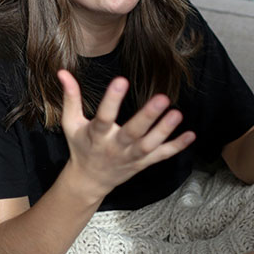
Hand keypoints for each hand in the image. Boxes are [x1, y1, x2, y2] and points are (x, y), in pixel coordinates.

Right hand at [58, 70, 195, 201]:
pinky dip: (176, 147)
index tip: (120, 80)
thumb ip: (71, 97)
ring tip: (177, 113)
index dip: (112, 100)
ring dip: (164, 131)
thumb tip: (62, 72)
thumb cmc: (81, 147)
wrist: (89, 181)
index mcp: (96, 135)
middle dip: (147, 117)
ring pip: (150, 146)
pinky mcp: (143, 163)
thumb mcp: (71, 123)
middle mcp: (115, 147)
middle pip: (132, 133)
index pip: (104, 116)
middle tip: (162, 98)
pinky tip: (190, 135)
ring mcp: (131, 157)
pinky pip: (161, 155)